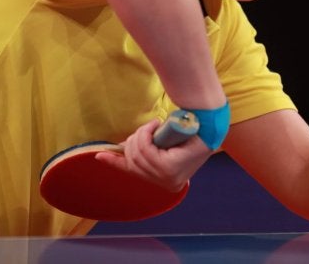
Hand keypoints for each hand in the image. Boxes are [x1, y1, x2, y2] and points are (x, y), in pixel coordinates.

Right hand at [94, 118, 212, 191]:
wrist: (209, 125)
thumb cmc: (190, 134)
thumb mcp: (166, 144)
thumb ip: (147, 149)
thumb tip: (120, 149)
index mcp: (166, 181)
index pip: (134, 172)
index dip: (115, 162)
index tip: (99, 155)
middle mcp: (166, 184)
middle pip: (133, 161)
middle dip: (135, 141)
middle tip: (148, 128)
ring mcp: (167, 179)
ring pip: (138, 153)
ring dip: (143, 134)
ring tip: (154, 125)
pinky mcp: (169, 169)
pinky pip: (145, 149)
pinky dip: (146, 134)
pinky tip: (154, 125)